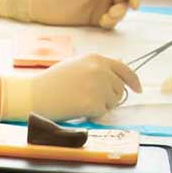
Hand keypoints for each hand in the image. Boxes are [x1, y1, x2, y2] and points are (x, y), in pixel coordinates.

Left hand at [0, 0, 138, 28]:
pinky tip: (101, 23)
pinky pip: (109, 23)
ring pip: (118, 13)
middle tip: (112, 14)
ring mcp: (99, 7)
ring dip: (116, 17)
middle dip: (123, 8)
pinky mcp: (93, 19)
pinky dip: (109, 24)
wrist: (43, 4)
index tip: (134, 5)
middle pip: (124, 2)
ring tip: (104, 19)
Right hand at [0, 53, 141, 120]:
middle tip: (87, 98)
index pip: (124, 70)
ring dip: (100, 105)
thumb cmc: (50, 82)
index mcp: (96, 59)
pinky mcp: (93, 103)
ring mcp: (98, 86)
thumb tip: (116, 78)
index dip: (133, 81)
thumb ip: (96, 68)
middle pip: (119, 89)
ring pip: (112, 102)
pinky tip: (76, 107)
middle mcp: (100, 70)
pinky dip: (91, 113)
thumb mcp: (75, 66)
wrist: (33, 94)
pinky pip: (102, 112)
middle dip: (109, 96)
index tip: (138, 89)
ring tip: (78, 101)